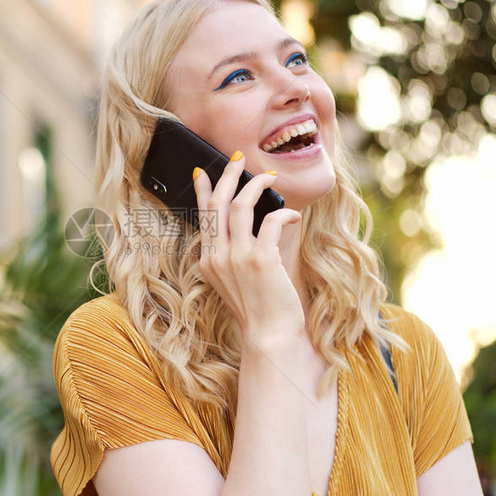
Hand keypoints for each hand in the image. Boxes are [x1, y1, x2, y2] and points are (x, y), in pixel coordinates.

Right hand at [193, 153, 303, 346]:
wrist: (270, 337)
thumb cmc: (259, 310)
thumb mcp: (236, 280)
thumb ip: (235, 253)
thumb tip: (249, 221)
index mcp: (208, 261)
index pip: (203, 216)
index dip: (203, 190)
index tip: (202, 171)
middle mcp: (218, 257)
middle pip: (217, 203)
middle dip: (228, 175)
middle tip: (238, 159)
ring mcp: (237, 258)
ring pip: (240, 205)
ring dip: (256, 185)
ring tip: (270, 177)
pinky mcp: (260, 259)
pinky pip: (272, 221)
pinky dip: (284, 213)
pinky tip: (293, 216)